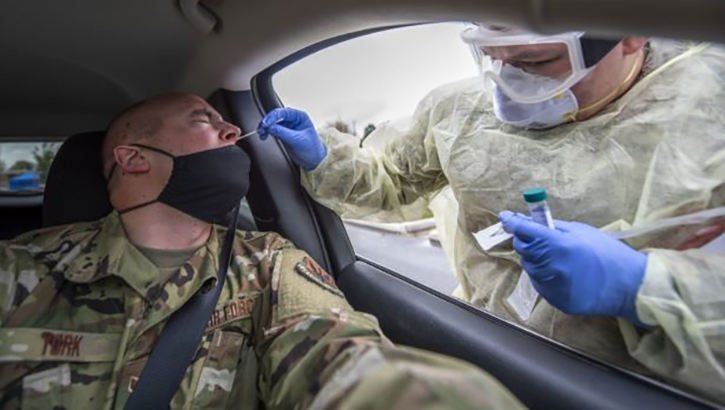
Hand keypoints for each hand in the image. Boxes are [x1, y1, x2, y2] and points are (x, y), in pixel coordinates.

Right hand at [257, 108, 326, 170]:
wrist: (314, 161)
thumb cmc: (312, 149)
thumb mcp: (298, 140)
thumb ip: (283, 133)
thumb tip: (271, 127)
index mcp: (300, 116)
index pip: (284, 112)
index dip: (273, 117)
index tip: (266, 124)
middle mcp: (293, 119)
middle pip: (276, 116)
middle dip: (267, 122)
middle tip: (261, 128)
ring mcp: (287, 126)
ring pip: (273, 123)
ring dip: (265, 127)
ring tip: (261, 133)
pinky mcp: (283, 134)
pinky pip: (272, 130)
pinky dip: (267, 132)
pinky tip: (264, 135)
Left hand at [499, 211, 646, 324]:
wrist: (629, 285)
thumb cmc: (608, 253)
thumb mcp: (581, 231)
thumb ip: (553, 227)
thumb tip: (531, 221)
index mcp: (558, 244)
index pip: (525, 231)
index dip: (512, 223)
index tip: (505, 217)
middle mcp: (551, 266)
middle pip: (523, 249)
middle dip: (527, 241)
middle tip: (540, 238)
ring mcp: (551, 285)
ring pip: (530, 267)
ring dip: (536, 259)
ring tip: (559, 258)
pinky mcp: (555, 300)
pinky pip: (539, 284)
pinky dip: (544, 275)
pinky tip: (563, 273)